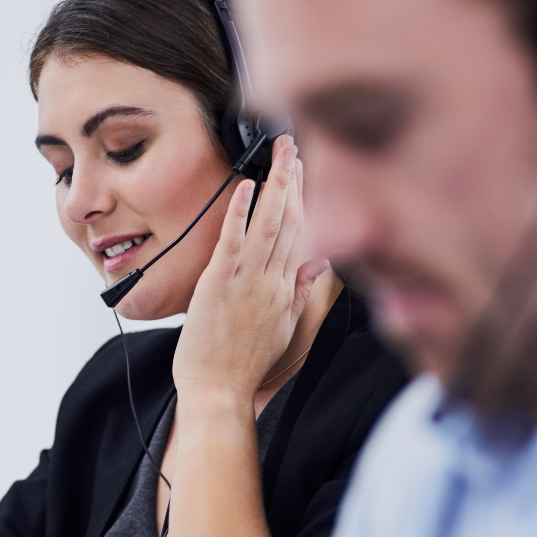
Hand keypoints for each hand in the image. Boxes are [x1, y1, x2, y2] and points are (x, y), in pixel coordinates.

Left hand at [173, 135, 328, 420]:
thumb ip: (300, 291)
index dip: (307, 199)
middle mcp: (273, 281)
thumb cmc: (244, 365)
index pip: (303, 234)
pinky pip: (233, 241)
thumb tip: (317, 261)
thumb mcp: (284, 328)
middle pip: (291, 222)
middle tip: (298, 145)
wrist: (220, 391)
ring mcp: (246, 281)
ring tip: (282, 154)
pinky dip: (240, 212)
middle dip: (296, 180)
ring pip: (268, 225)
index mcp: (287, 290)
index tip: (308, 171)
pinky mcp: (219, 284)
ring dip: (277, 187)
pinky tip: (247, 187)